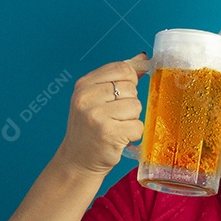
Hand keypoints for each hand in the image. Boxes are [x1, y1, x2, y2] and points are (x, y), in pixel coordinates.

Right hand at [53, 53, 149, 176]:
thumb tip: (143, 59)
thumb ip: (117, 78)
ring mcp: (96, 115)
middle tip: (114, 117)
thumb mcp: (96, 99)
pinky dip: (133, 134)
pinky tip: (119, 139)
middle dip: (130, 103)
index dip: (131, 80)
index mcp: (84, 85)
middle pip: (131, 88)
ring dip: (132, 119)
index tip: (124, 94)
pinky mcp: (109, 133)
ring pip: (136, 106)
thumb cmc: (91, 129)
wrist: (77, 161)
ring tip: (116, 127)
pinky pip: (138, 126)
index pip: (121, 68)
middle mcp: (87, 98)